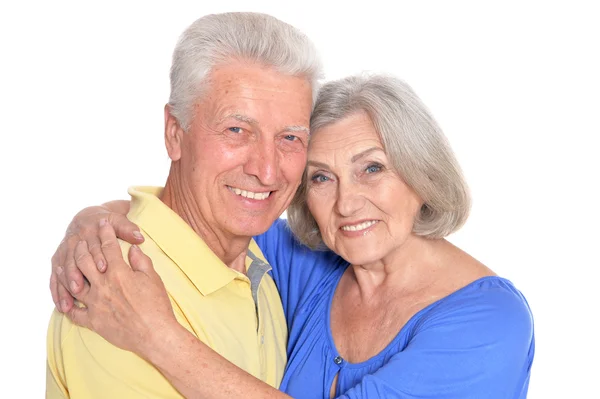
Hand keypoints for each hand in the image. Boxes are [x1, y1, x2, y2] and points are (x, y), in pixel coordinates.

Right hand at [50, 202, 142, 312]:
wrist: (87, 217)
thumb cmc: (107, 223)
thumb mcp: (118, 220)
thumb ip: (128, 229)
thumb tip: (139, 237)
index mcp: (90, 232)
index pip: (94, 246)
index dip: (99, 257)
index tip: (104, 268)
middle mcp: (74, 242)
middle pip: (75, 260)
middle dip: (76, 274)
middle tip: (80, 289)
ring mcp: (64, 252)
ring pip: (63, 271)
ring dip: (65, 287)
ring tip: (68, 304)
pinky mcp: (58, 261)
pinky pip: (55, 278)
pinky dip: (57, 292)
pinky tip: (62, 306)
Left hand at [67, 219, 176, 356]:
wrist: (156, 335)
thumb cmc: (157, 305)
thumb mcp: (153, 278)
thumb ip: (140, 261)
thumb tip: (132, 248)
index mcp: (119, 273)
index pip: (109, 247)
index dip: (106, 232)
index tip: (103, 224)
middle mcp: (103, 286)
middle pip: (85, 261)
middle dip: (82, 247)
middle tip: (82, 239)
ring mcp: (95, 304)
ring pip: (74, 284)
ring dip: (68, 272)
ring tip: (63, 264)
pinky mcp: (93, 322)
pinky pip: (75, 313)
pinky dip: (68, 305)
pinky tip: (65, 299)